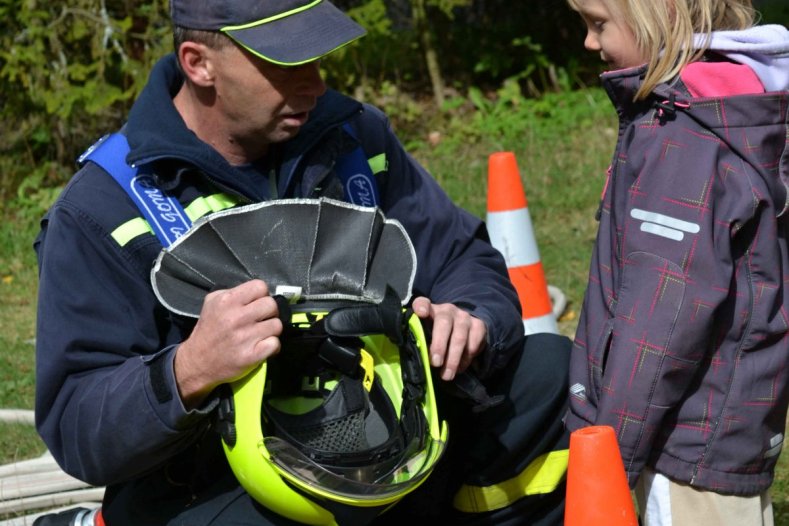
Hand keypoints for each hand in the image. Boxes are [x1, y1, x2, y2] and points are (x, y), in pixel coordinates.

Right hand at [174, 279, 282, 407]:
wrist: (197, 363)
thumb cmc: (208, 330)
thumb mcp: (212, 303)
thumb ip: (234, 293)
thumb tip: (258, 293)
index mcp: (227, 301)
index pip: (260, 286)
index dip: (261, 295)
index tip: (256, 304)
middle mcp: (236, 317)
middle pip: (271, 304)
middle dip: (269, 312)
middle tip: (260, 319)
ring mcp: (245, 337)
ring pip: (277, 324)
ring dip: (271, 330)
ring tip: (261, 334)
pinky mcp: (252, 355)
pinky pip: (275, 343)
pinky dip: (272, 346)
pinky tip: (262, 346)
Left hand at [412, 296, 486, 380]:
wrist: (464, 326)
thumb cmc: (438, 333)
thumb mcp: (427, 332)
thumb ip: (420, 339)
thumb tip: (415, 355)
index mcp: (430, 310)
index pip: (422, 303)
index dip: (421, 307)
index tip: (421, 313)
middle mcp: (447, 310)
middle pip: (443, 323)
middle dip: (439, 345)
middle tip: (435, 363)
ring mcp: (464, 317)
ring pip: (460, 337)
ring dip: (453, 358)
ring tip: (446, 375)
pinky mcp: (478, 326)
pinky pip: (473, 344)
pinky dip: (466, 359)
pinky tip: (459, 368)